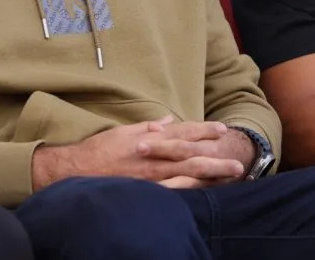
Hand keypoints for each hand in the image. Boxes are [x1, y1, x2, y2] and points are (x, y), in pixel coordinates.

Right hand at [31, 115, 243, 189]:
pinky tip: (205, 193)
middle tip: (237, 159)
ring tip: (230, 175)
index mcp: (150, 140)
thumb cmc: (99, 150)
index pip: (183, 132)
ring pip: (187, 173)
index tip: (222, 129)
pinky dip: (191, 190)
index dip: (203, 130)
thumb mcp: (123, 132)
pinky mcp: (147, 191)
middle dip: (216, 155)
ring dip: (211, 173)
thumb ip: (146, 127)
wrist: (78, 170)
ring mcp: (152, 176)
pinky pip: (174, 191)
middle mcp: (155, 157)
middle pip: (191, 154)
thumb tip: (165, 121)